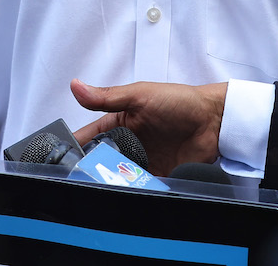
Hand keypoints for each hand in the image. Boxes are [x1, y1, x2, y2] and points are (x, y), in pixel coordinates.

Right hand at [69, 78, 226, 176]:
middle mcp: (130, 142)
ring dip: (111, 180)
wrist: (215, 122)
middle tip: (81, 177)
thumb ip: (107, 97)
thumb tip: (76, 86)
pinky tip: (125, 192)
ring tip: (100, 187)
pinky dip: (131, 189)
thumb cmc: (179, 102)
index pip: (92, 135)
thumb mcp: (139, 95)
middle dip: (92, 168)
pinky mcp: (159, 175)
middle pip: (103, 159)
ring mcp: (144, 159)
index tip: (62, 157)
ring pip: (118, 175)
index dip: (77, 145)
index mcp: (121, 121)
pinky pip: (140, 185)